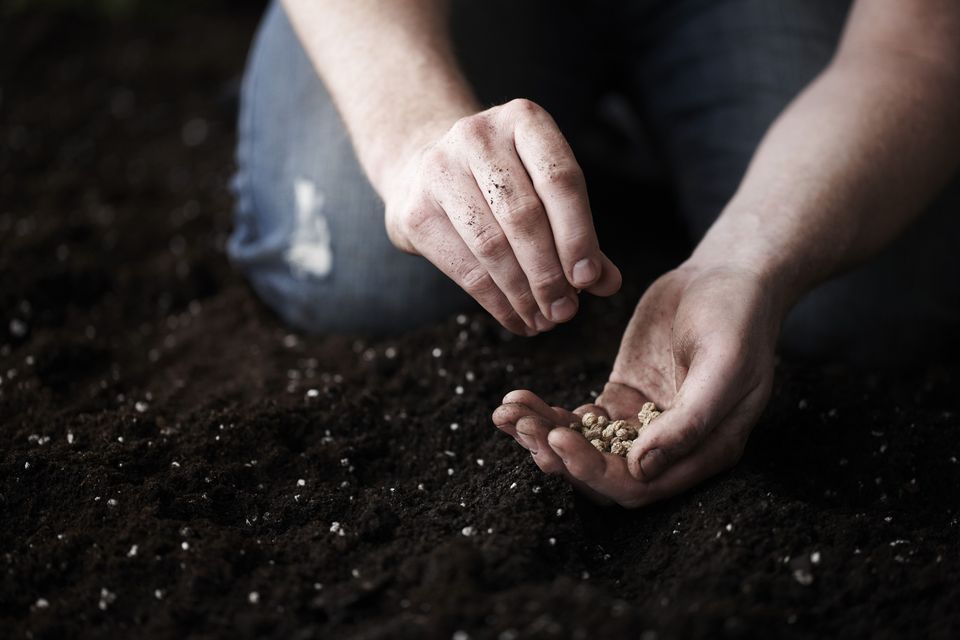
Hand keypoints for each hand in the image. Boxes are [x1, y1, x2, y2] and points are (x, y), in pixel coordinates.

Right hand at [382, 99, 620, 335]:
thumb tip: (607, 282)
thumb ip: (579, 233)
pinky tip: (517, 319)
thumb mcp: (544, 190)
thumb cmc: (501, 184)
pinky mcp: (415, 210)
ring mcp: (439, 169)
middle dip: (550, 273)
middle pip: (523, 216)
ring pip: (492, 245)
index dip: (578, 234)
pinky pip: (464, 267)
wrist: (423, 170)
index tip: (589, 279)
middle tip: (566, 312)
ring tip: (545, 320)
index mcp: (523, 120)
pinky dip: (497, 302)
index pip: (560, 180)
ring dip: (523, 293)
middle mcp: (477, 136)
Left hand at [492, 262, 782, 506]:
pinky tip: (519, 400)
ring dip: (544, 436)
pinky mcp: (623, 399)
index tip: (557, 438)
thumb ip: (690, 421)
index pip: (638, 486)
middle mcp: (671, 449)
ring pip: (586, 449)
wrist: (728, 275)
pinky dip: (549, 414)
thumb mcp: (723, 366)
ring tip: (507, 411)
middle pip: (603, 474)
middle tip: (519, 424)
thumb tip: (642, 469)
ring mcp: (644, 425)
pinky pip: (580, 420)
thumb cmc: (738, 318)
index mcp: (704, 453)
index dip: (593, 471)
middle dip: (557, 456)